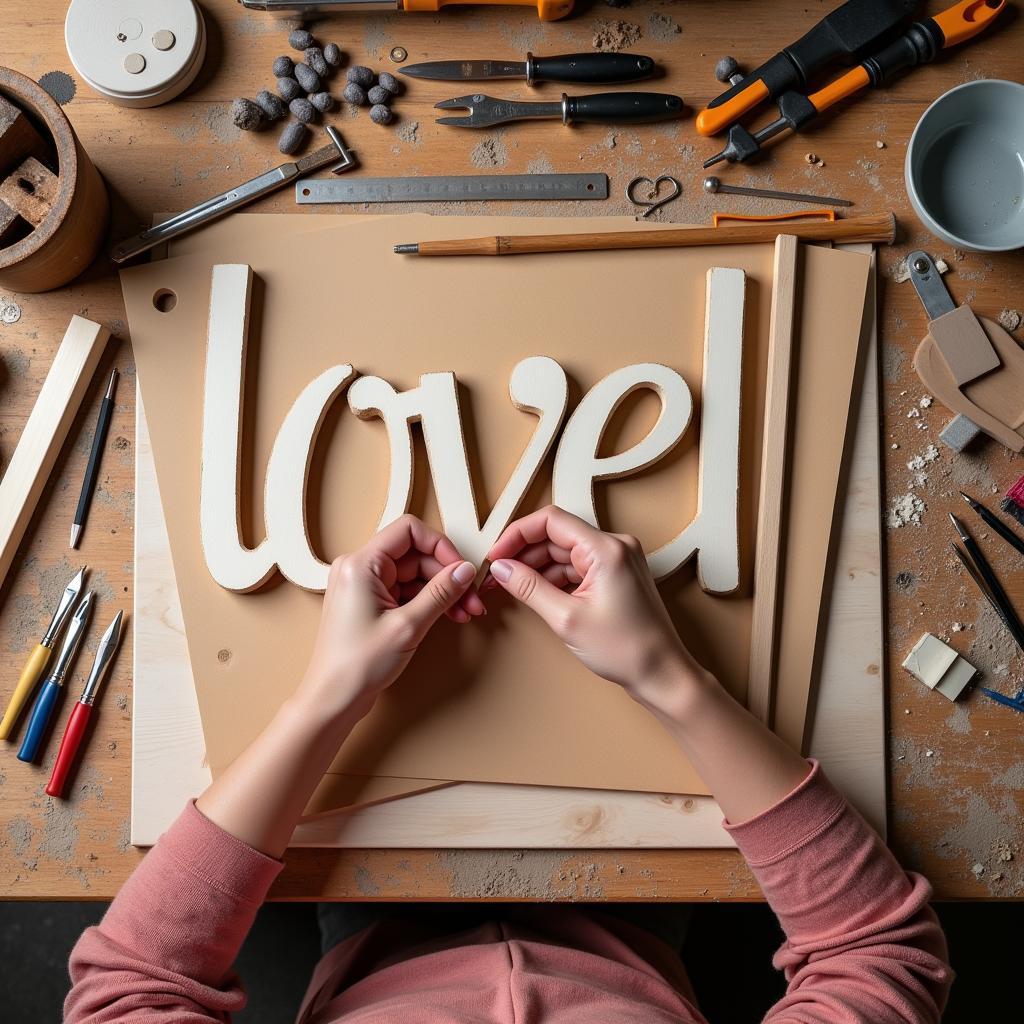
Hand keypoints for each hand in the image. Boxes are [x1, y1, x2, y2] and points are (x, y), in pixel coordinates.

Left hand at [297, 515, 483, 720]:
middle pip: (415, 555)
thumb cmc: (358, 664)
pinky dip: (427, 602)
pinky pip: (404, 591)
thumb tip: (466, 570)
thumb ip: (441, 592)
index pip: (409, 531)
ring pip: (413, 575)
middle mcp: (359, 568)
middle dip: (447, 575)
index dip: (440, 547)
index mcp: (361, 564)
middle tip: (472, 600)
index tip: (461, 570)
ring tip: (464, 613)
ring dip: (441, 591)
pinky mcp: (369, 603)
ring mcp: (364, 586)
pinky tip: (448, 616)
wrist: (333, 699)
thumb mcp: (408, 625)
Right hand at [484, 506, 706, 713]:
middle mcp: (614, 546)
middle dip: (523, 553)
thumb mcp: (566, 618)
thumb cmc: (626, 650)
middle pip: (556, 535)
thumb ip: (529, 588)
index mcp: (605, 548)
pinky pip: (578, 566)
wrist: (662, 674)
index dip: (517, 534)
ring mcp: (618, 560)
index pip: (551, 521)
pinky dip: (555, 578)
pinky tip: (536, 593)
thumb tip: (501, 569)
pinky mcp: (617, 575)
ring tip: (510, 587)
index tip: (496, 555)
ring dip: (536, 567)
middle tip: (496, 575)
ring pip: (565, 552)